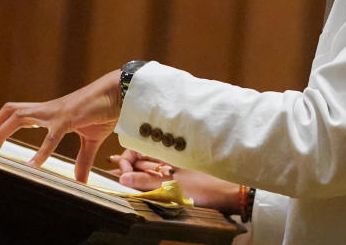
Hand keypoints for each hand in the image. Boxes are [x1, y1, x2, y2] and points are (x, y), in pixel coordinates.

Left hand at [0, 70, 120, 182]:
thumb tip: (80, 180)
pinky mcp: (69, 117)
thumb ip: (82, 159)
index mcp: (50, 112)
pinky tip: (34, 166)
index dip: (0, 124)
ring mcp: (56, 112)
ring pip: (19, 115)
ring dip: (2, 132)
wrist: (119, 93)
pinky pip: (51, 135)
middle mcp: (48, 109)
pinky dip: (41, 151)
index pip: (16, 112)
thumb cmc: (103, 110)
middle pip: (10, 110)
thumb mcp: (90, 139)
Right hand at [109, 149, 239, 213]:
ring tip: (127, 184)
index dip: (125, 160)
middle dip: (127, 168)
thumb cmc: (202, 187)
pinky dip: (147, 182)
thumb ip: (145, 180)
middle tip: (119, 180)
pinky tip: (144, 188)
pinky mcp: (176, 177)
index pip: (135, 150)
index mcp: (163, 152)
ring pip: (146, 168)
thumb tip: (122, 177)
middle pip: (138, 159)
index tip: (121, 174)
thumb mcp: (171, 184)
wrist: (227, 194)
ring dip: (136, 176)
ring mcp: (171, 167)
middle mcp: (165, 156)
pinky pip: (155, 176)